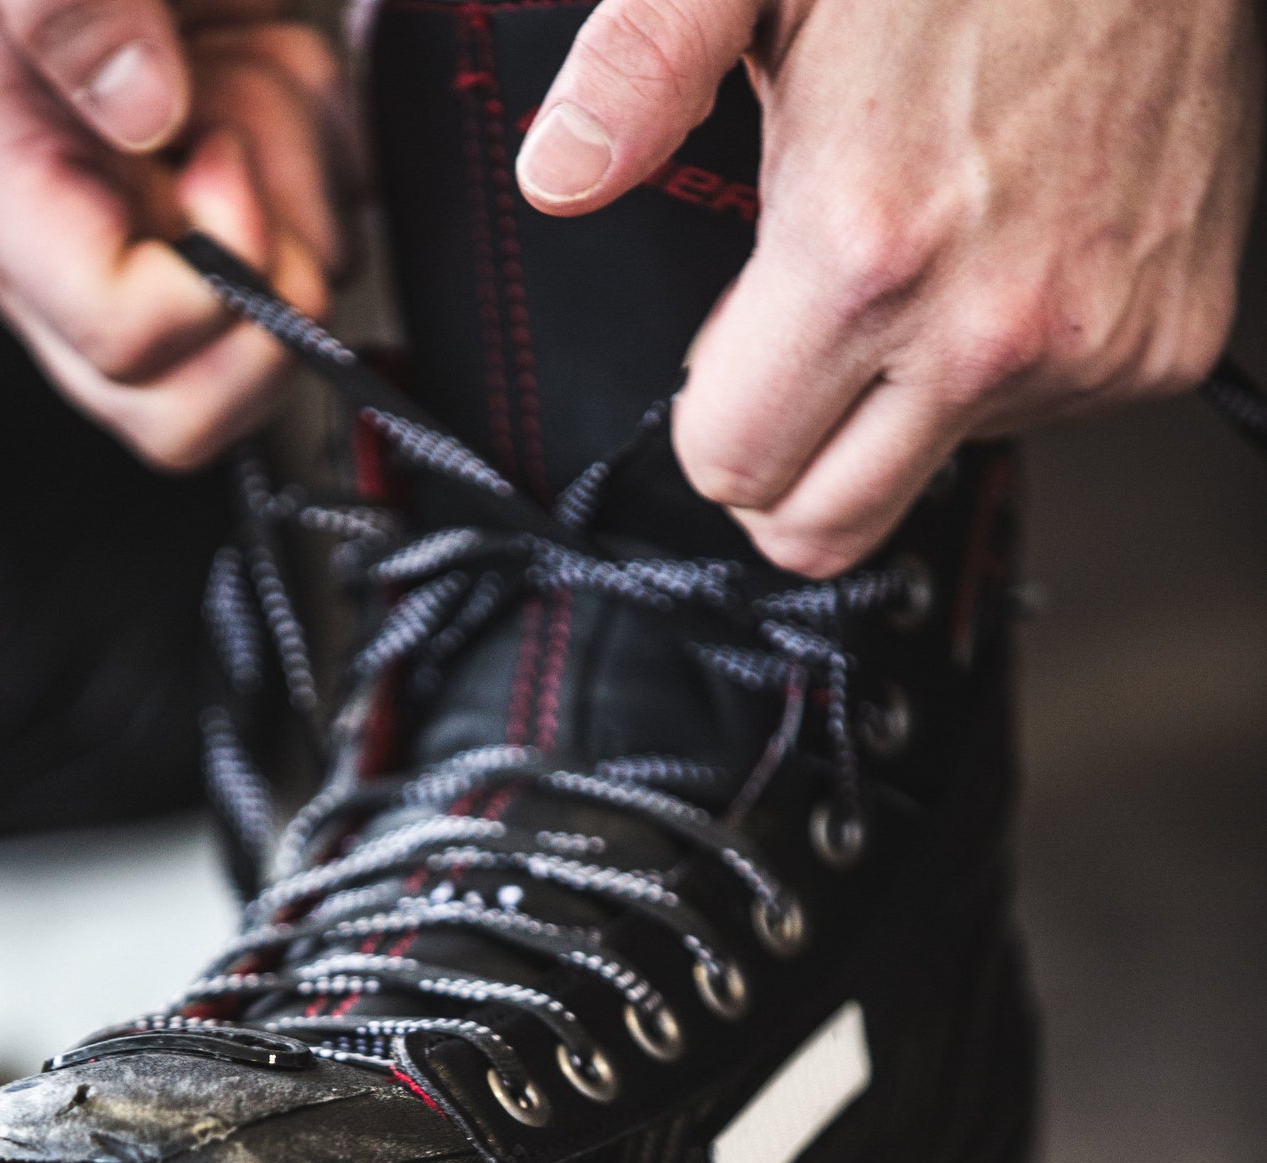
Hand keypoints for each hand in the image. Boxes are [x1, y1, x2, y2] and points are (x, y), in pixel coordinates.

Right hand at [0, 0, 358, 468]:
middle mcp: (52, 235)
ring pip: (260, 342)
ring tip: (246, 69)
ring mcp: (137, 236)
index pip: (125, 344)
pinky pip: (312, 267)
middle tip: (251, 150)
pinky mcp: (212, 222)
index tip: (223, 154)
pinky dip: (326, 163)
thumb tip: (140, 110)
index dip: (213, 281)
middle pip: (182, 406)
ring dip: (300, 195)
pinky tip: (271, 75)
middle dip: (261, 283)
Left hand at [516, 0, 1263, 574]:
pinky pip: (1043, 420)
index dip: (712, 414)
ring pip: (934, 471)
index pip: (732, 466)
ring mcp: (1085, 348)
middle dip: (785, 465)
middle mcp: (984, 327)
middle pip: (824, 531)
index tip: (731, 353)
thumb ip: (643, 73)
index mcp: (866, 250)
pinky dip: (1009, 362)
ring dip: (905, 401)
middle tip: (796, 363)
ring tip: (927, 255)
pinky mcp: (1163, 347)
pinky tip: (1009, 250)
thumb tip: (558, 172)